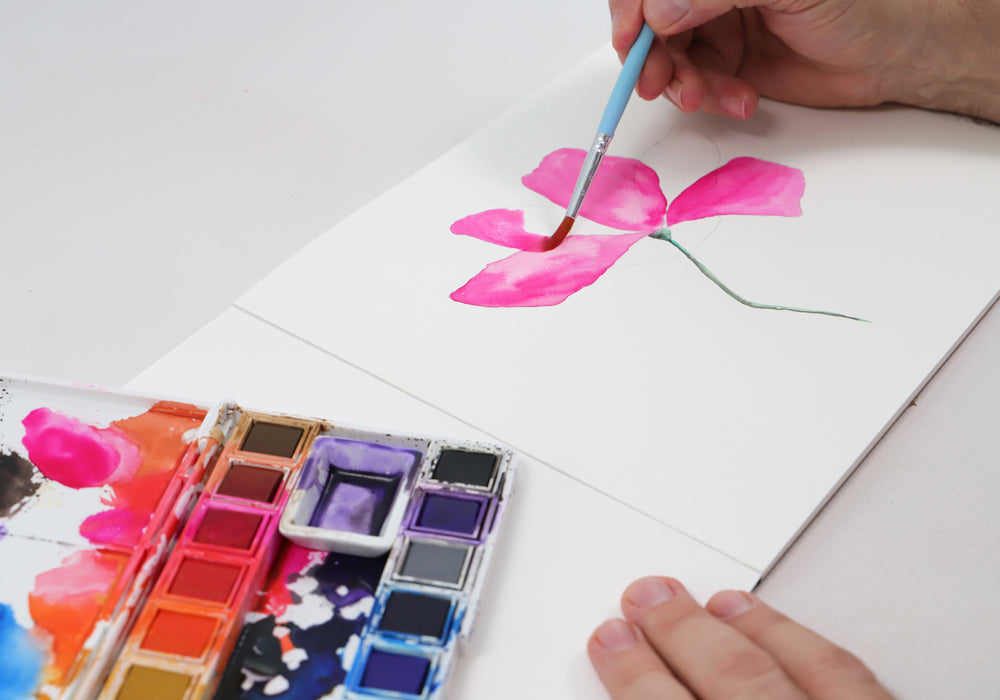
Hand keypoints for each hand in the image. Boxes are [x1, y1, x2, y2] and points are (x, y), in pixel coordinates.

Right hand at [588, 576, 893, 698]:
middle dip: (680, 632)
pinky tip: (786, 630)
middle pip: (732, 679)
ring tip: (706, 601)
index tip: (609, 642)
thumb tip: (640, 688)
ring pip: (798, 668)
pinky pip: (851, 677)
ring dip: (746, 629)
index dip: (632, 675)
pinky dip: (811, 647)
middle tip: (645, 597)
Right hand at [610, 0, 999, 122]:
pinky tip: (738, 99)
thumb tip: (659, 10)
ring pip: (666, 58)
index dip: (632, 8)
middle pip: (650, 21)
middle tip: (659, 82)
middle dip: (649, 55)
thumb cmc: (856, 7)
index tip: (633, 37)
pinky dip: (707, 97)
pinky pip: (693, 85)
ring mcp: (715, 27)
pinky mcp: (725, 65)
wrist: (890, 57)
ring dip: (679, 83)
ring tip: (703, 97)